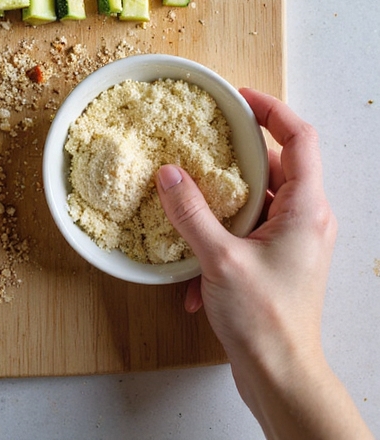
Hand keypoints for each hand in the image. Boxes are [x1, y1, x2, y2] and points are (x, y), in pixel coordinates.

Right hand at [156, 87, 372, 439]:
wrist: (281, 378)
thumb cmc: (265, 321)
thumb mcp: (220, 259)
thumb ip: (191, 211)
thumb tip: (169, 173)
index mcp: (306, 208)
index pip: (300, 137)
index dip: (271, 110)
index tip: (238, 98)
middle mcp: (307, 219)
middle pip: (277, 164)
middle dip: (236, 153)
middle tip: (202, 138)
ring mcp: (294, 241)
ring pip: (259, 198)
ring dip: (222, 199)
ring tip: (189, 195)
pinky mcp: (279, 262)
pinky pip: (249, 229)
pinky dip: (220, 236)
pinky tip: (192, 269)